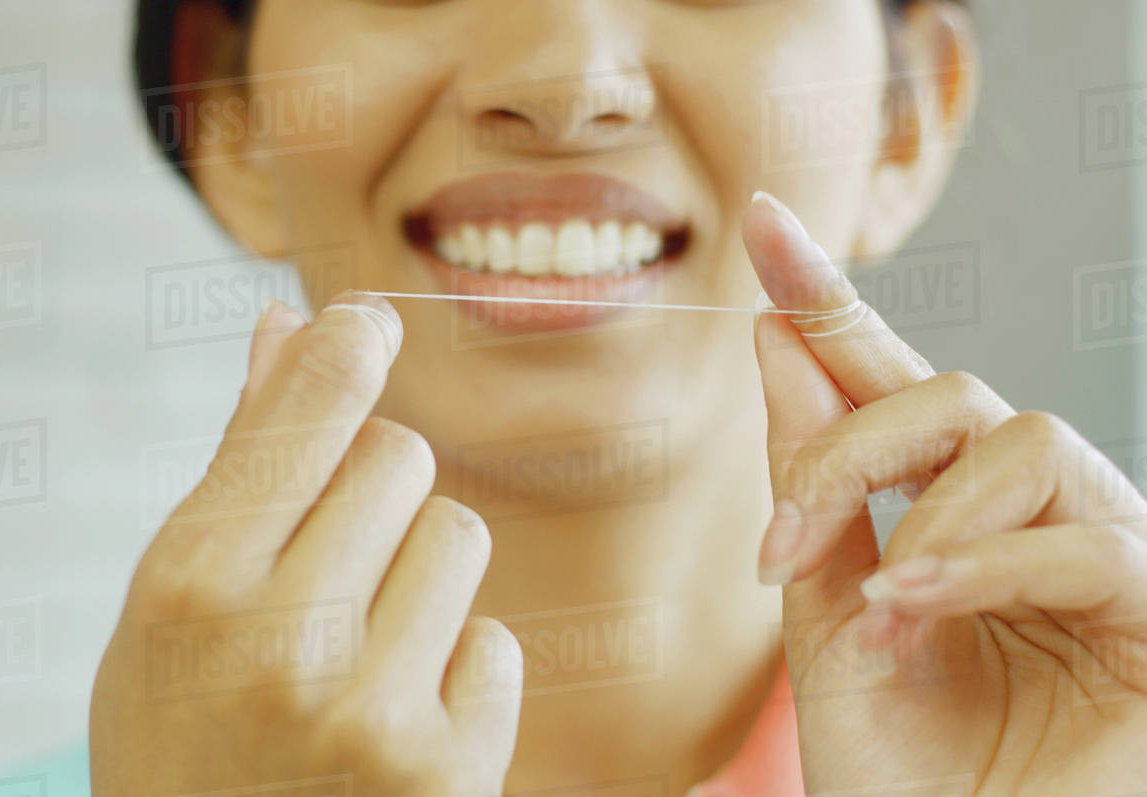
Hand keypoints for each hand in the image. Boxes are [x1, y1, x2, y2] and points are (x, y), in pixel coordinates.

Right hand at [90, 295, 520, 796]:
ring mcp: (364, 712)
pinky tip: (401, 722)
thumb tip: (287, 326)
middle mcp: (273, 642)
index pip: (298, 419)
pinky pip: (496, 644)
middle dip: (381, 494)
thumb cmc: (191, 733)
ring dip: (425, 579)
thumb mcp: (174, 607)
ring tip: (364, 654)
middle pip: (399, 458)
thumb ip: (241, 463)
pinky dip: (461, 673)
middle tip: (334, 569)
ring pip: (459, 536)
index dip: (344, 352)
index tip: (369, 320)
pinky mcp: (443, 771)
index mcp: (189, 586)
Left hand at [745, 192, 1146, 795]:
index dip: (830, 300)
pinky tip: (911, 614)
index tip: (762, 221)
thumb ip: (812, 483)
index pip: (893, 381)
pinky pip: (1083, 535)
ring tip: (872, 614)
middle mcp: (1031, 514)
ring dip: (922, 521)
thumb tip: (772, 335)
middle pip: (952, 392)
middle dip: (848, 448)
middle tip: (780, 543)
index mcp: (947, 512)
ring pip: (1024, 439)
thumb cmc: (897, 773)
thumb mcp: (821, 613)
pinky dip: (980, 567)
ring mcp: (1102, 553)